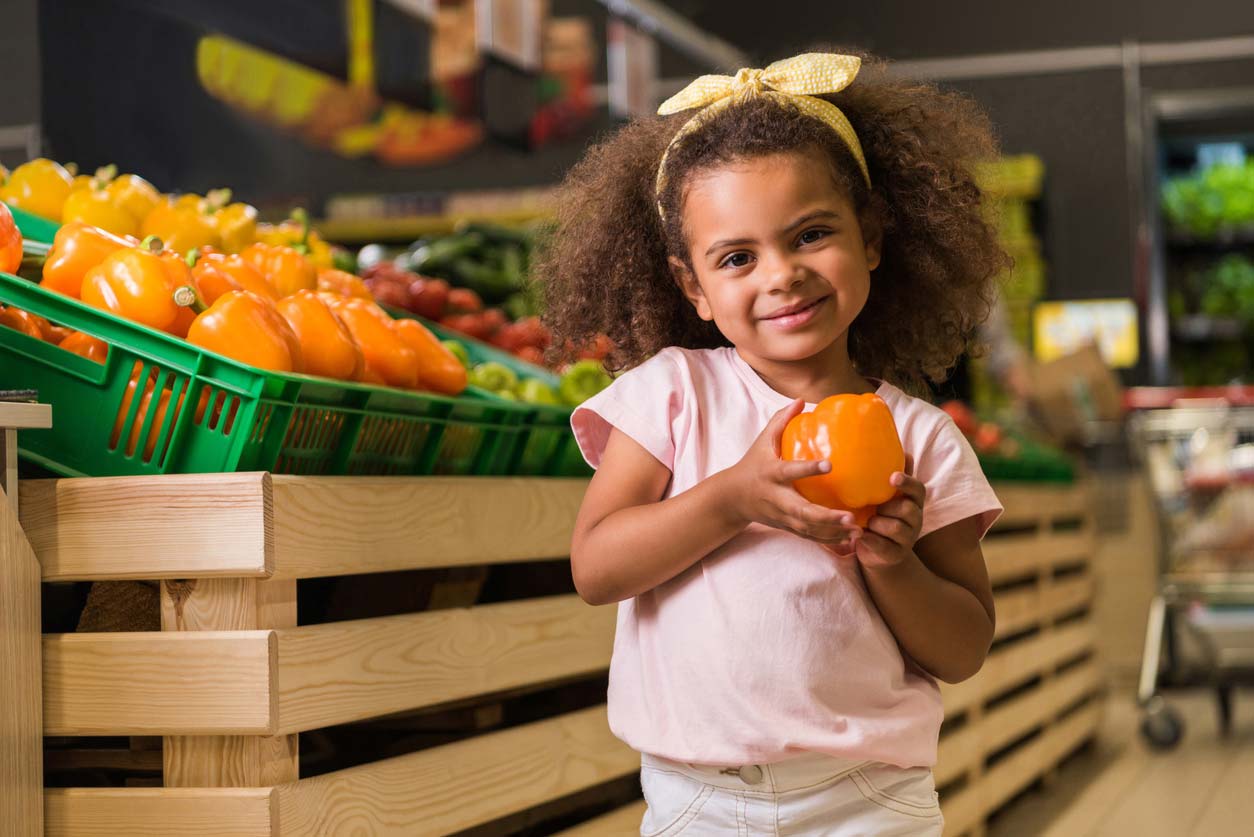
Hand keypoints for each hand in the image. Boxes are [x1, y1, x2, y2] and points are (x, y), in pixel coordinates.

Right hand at [723, 398, 860, 544]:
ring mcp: (782, 516)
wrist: (732, 499)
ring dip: (832, 532)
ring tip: (856, 529)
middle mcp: (777, 498)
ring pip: (808, 529)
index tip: (830, 465)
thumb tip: (801, 400)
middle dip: (825, 517)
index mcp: (771, 474)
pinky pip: (810, 537)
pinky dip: (829, 540)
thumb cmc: (752, 464)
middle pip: (802, 511)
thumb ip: (781, 421)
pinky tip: (850, 539)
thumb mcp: (762, 441)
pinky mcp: (787, 527)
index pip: (790, 471)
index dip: (809, 469)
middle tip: (850, 516)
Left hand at [851, 454, 925, 568]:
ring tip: (867, 522)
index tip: (892, 477)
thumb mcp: (884, 495)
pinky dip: (869, 540)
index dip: (907, 482)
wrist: (878, 553)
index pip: (917, 489)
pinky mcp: (895, 554)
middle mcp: (915, 519)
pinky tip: (860, 536)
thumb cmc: (879, 516)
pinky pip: (883, 545)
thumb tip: (897, 446)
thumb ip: (890, 474)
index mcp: (912, 501)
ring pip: (895, 527)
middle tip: (874, 508)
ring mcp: (907, 538)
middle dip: (888, 507)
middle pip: (907, 509)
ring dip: (877, 523)